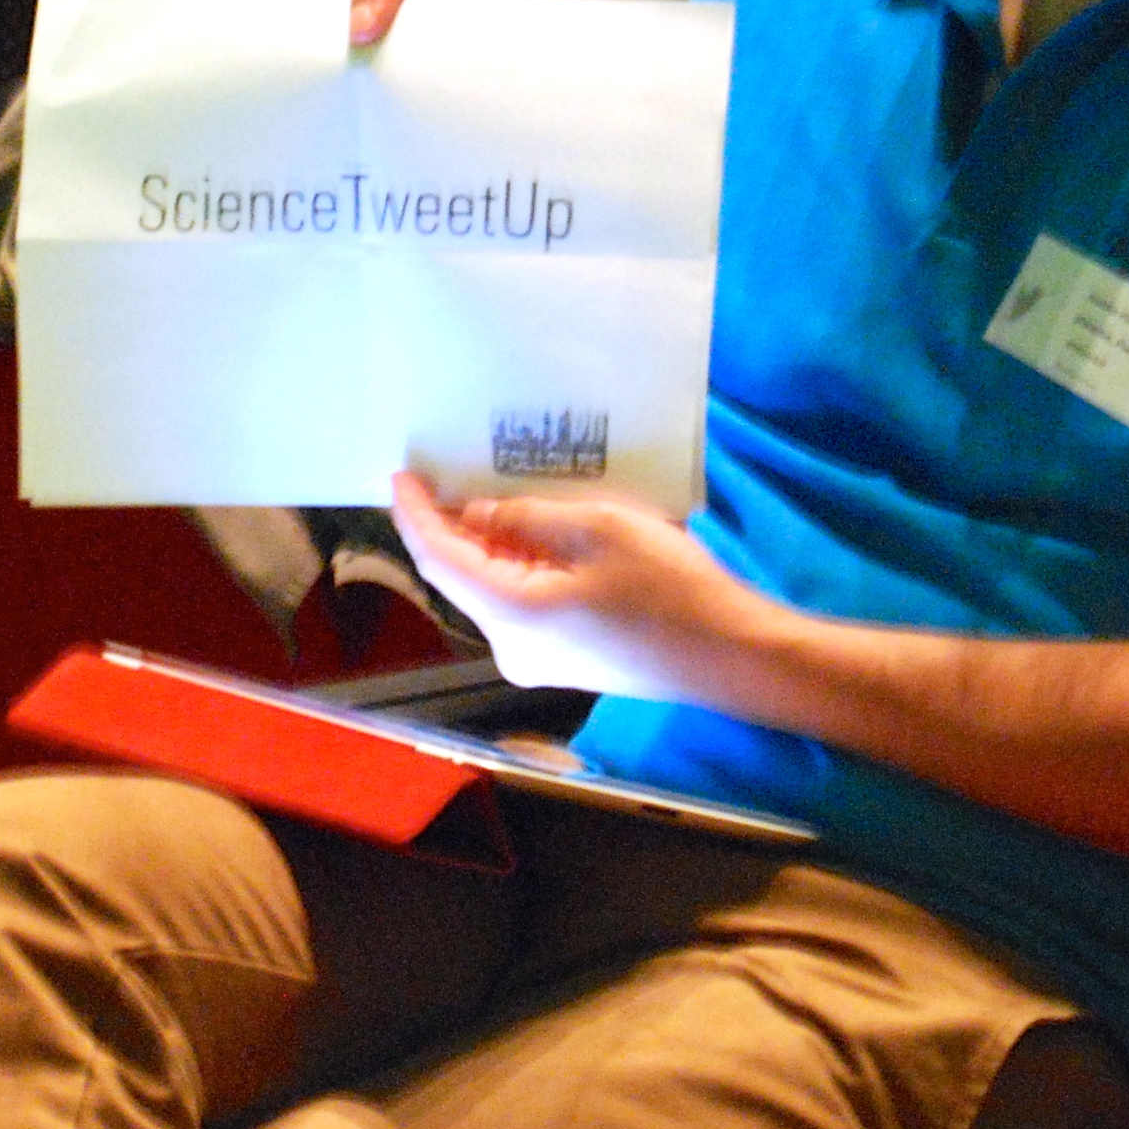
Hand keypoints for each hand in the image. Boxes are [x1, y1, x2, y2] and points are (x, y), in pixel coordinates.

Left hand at [390, 473, 772, 704]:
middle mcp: (508, 646)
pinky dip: (515, 565)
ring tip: (480, 488)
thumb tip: (478, 516)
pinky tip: (524, 529)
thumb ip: (527, 520)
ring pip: (492, 588)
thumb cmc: (668, 589)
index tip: (399, 474)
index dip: (414, 514)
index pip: (439, 558)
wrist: (729, 656)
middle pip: (461, 576)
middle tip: (441, 471)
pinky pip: (520, 602)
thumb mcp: (597, 530)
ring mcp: (535, 657)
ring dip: (486, 543)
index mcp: (508, 615)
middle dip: (449, 524)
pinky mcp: (561, 657)